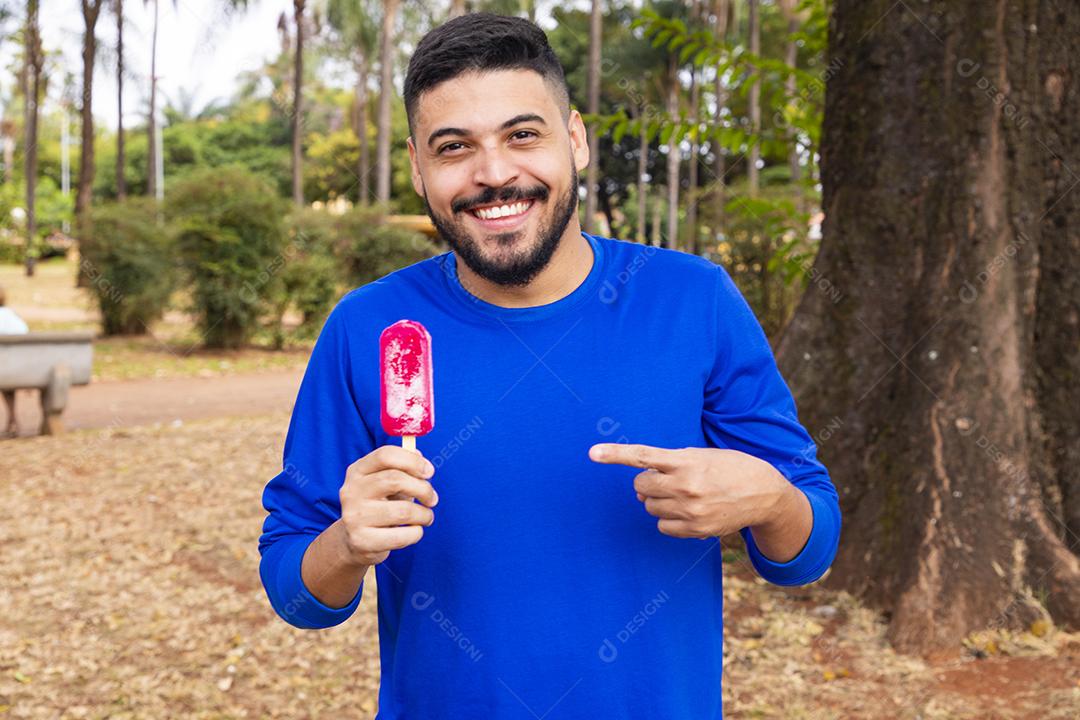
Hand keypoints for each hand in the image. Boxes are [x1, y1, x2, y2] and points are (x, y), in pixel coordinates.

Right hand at [338, 445, 438, 565]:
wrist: (356, 541)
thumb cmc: (379, 506)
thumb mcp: (386, 484)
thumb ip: (404, 469)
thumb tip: (422, 462)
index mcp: (357, 471)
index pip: (385, 455)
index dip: (413, 461)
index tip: (429, 472)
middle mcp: (352, 491)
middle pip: (395, 480)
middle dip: (423, 489)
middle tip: (432, 499)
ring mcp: (354, 517)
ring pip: (403, 511)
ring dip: (424, 515)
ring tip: (426, 517)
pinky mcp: (362, 541)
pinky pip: (401, 536)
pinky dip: (416, 533)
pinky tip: (414, 531)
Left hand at [588, 443, 786, 538]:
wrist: (765, 494)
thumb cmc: (731, 467)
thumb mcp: (703, 455)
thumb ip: (672, 463)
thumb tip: (642, 481)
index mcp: (686, 462)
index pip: (642, 456)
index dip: (614, 454)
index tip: (592, 453)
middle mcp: (685, 486)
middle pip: (640, 487)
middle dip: (647, 483)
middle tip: (665, 479)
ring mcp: (690, 511)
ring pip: (650, 507)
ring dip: (658, 500)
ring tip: (682, 494)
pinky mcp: (695, 530)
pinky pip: (662, 526)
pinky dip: (668, 519)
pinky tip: (687, 511)